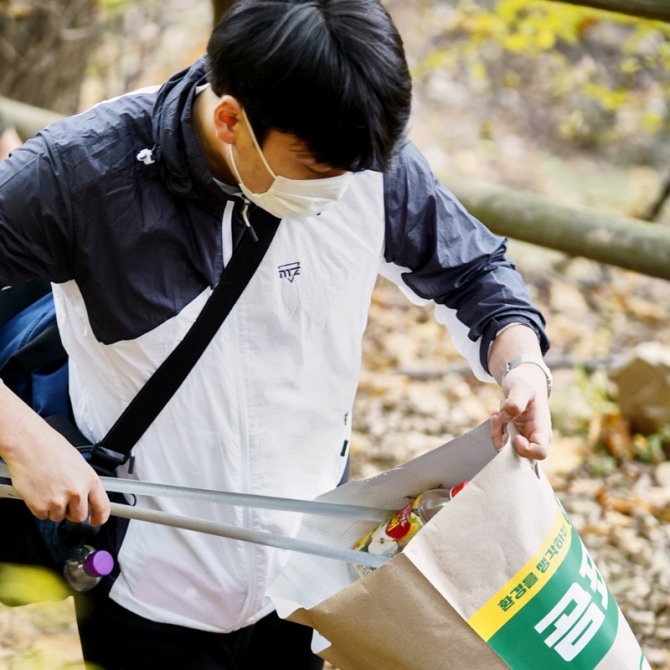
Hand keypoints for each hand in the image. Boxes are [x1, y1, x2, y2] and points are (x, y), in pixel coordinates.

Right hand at [0, 386, 109, 524]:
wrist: (29, 444)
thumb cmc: (51, 448)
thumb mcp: (79, 464)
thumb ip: (85, 483)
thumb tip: (88, 496)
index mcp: (90, 480)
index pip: (102, 507)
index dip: (100, 517)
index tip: (96, 520)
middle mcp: (77, 492)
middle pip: (79, 517)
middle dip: (71, 511)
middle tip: (63, 498)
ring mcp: (58, 501)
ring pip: (59, 517)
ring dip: (54, 508)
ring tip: (48, 488)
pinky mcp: (40, 506)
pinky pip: (42, 515)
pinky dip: (39, 507)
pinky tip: (39, 491)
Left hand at [490, 363, 552, 459]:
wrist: (523, 380)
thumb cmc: (525, 382)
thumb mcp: (520, 386)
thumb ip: (515, 401)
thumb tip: (507, 416)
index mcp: (542, 428)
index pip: (540, 452)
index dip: (524, 449)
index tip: (513, 434)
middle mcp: (535, 437)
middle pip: (520, 455)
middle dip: (502, 440)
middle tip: (497, 418)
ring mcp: (524, 437)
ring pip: (508, 451)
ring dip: (497, 434)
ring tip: (496, 414)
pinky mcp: (515, 435)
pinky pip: (503, 442)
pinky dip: (496, 431)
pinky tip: (495, 416)